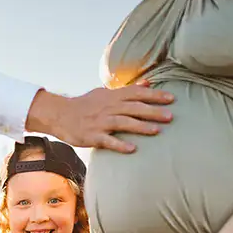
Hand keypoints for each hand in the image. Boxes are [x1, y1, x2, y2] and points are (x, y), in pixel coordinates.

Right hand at [26, 83, 173, 154]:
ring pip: (123, 122)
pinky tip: (132, 149)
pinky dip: (120, 144)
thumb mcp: (105, 93)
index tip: (171, 98)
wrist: (60, 114)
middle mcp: (108, 107)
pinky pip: (108, 140)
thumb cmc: (85, 105)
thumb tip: (147, 84)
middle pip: (133, 107)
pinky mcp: (92, 136)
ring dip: (141, 126)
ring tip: (157, 131)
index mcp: (112, 96)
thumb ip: (127, 90)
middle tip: (171, 116)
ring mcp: (100, 122)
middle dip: (152, 111)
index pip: (136, 93)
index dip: (154, 95)